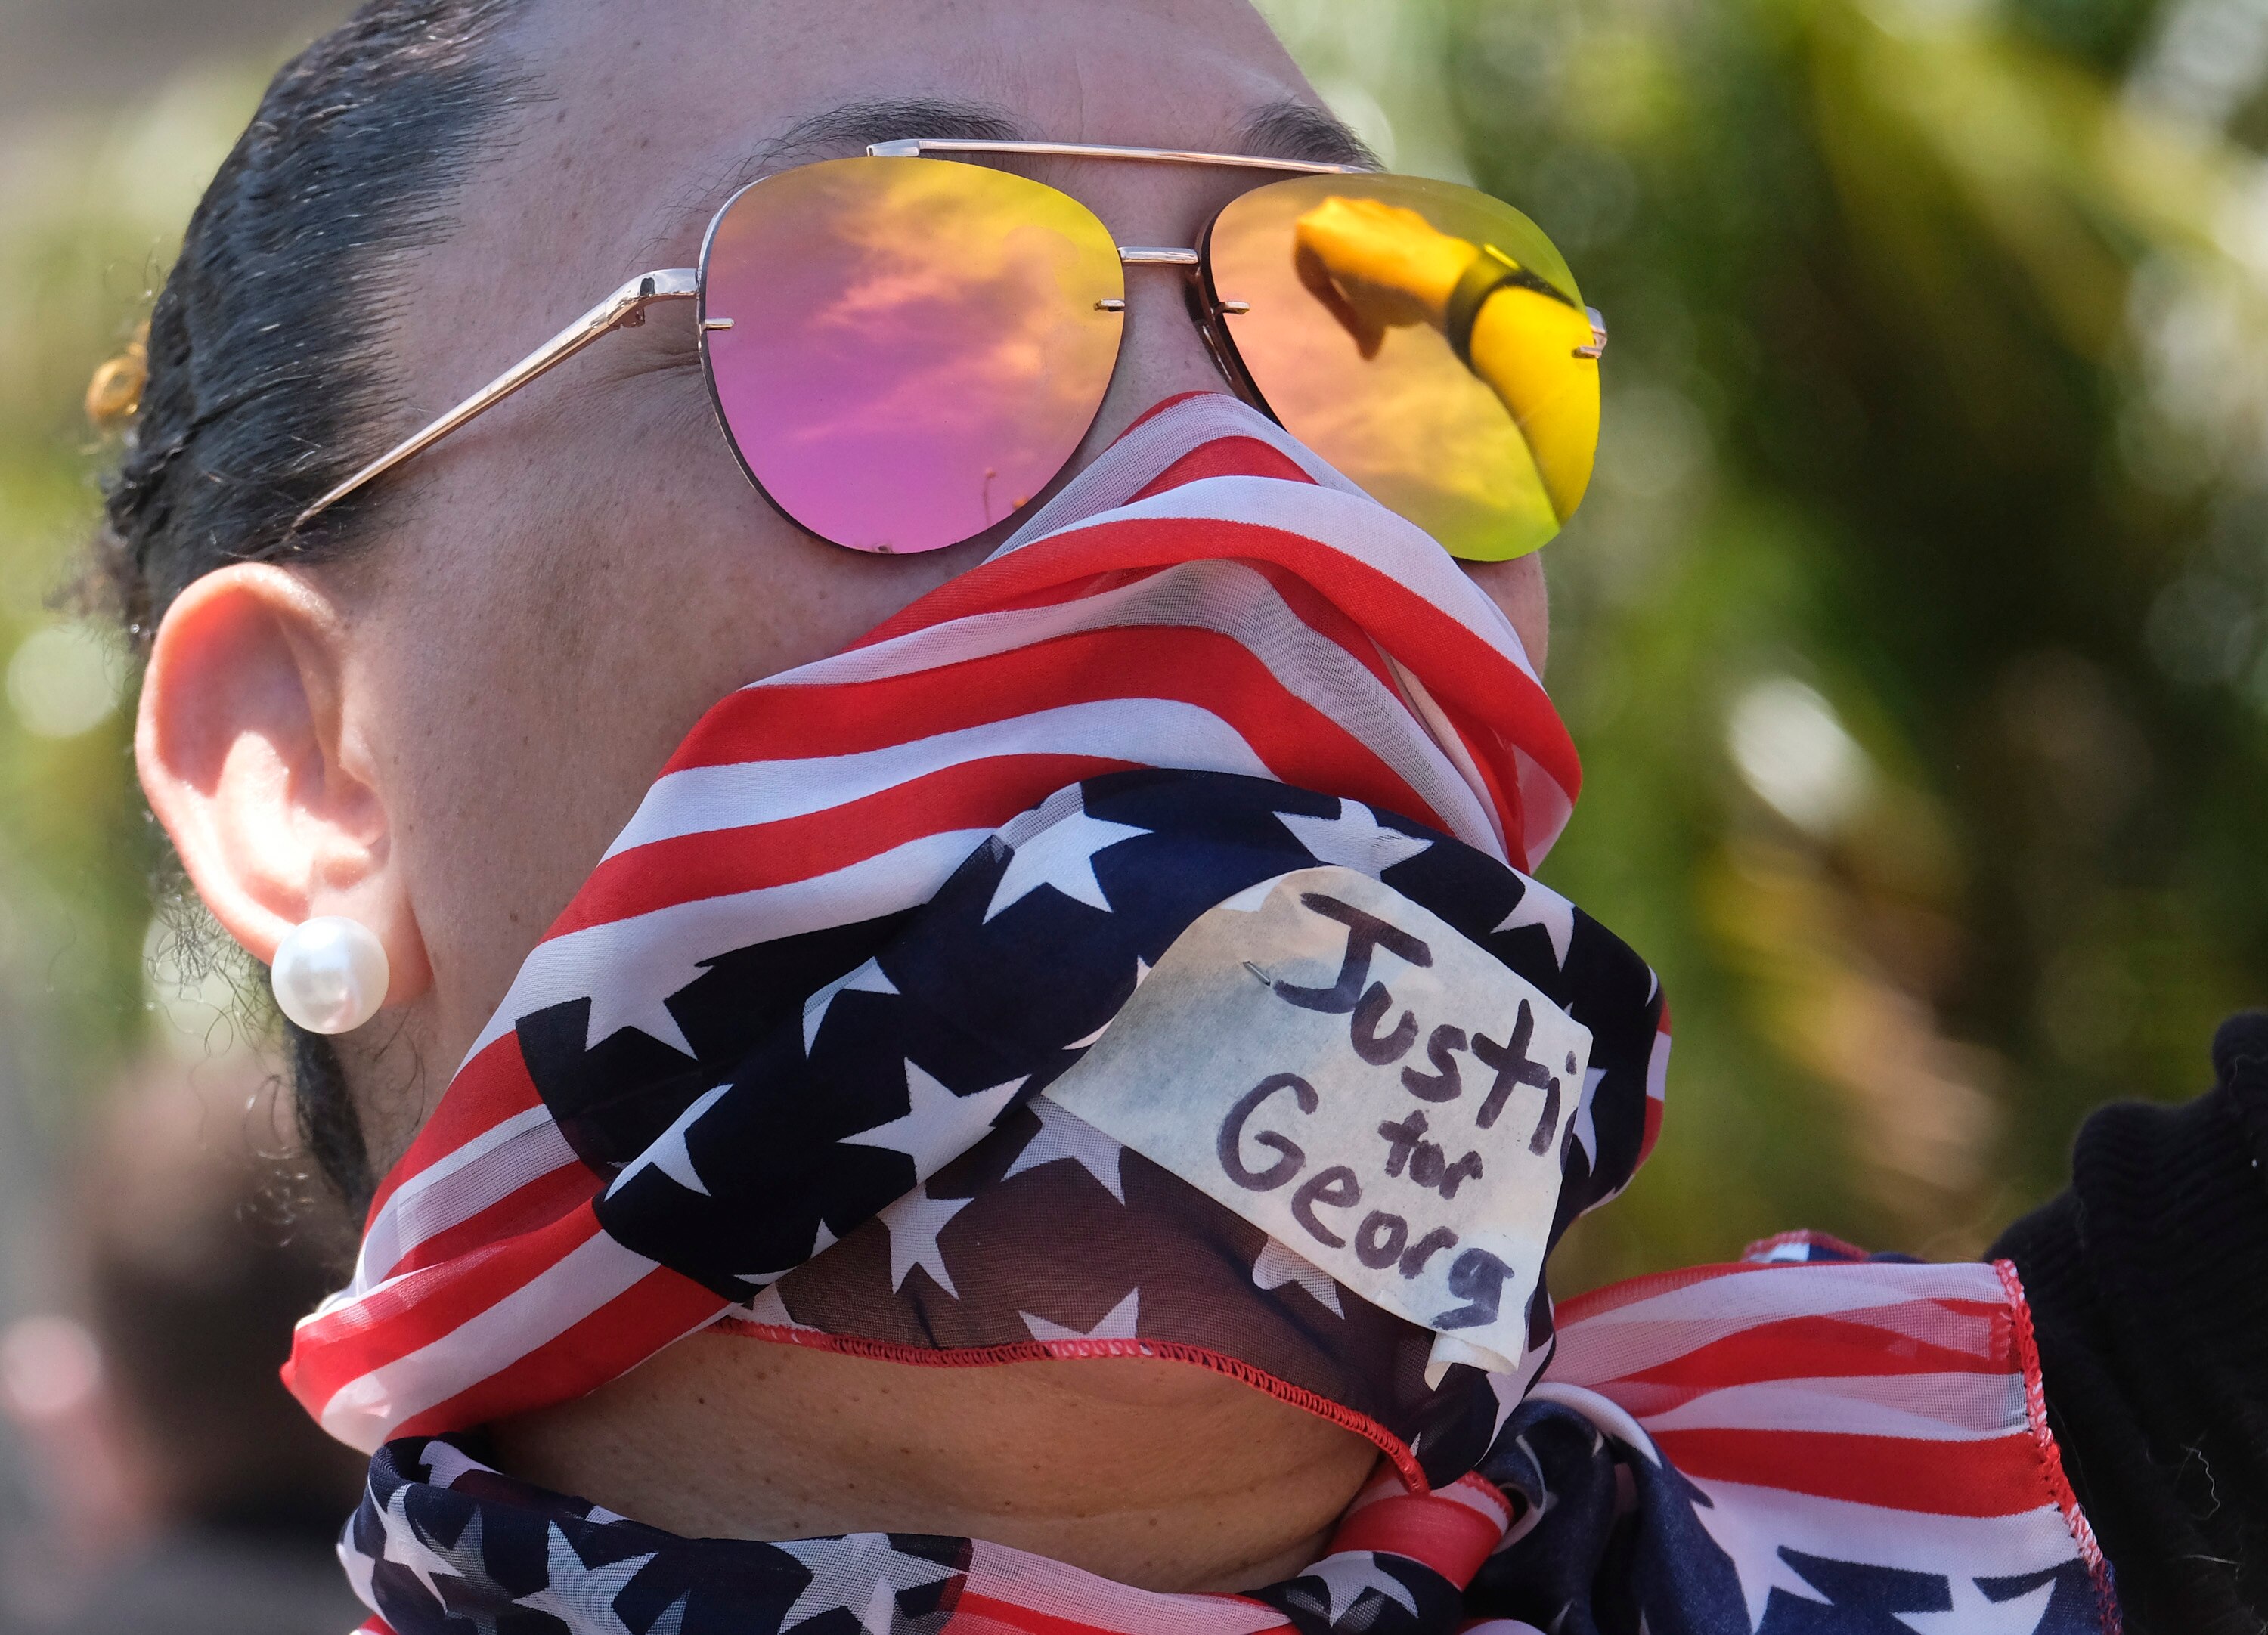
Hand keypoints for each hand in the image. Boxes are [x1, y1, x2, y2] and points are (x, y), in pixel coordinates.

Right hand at [1293, 196, 1479, 358]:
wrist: (1435, 274)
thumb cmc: (1381, 294)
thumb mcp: (1362, 317)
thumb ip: (1358, 327)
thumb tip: (1368, 351)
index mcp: (1312, 231)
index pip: (1310, 275)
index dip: (1330, 304)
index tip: (1352, 322)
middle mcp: (1337, 210)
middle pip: (1331, 251)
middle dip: (1344, 278)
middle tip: (1362, 306)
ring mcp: (1371, 206)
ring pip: (1358, 239)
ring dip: (1365, 264)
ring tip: (1384, 293)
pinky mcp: (1401, 210)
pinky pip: (1384, 235)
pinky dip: (1387, 253)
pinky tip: (1402, 277)